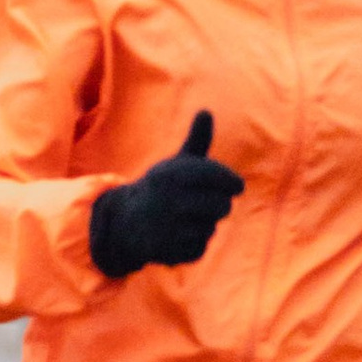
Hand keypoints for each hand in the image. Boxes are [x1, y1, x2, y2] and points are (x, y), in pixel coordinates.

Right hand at [88, 112, 246, 278]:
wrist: (125, 221)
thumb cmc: (161, 188)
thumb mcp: (177, 163)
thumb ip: (197, 140)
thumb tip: (206, 111)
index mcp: (172, 174)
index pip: (220, 178)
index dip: (232, 183)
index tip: (236, 187)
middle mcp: (168, 199)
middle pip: (222, 206)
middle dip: (219, 206)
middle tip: (205, 204)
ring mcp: (167, 227)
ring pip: (211, 228)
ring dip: (204, 225)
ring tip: (184, 219)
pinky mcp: (167, 250)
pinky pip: (200, 247)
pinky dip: (194, 243)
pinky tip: (177, 236)